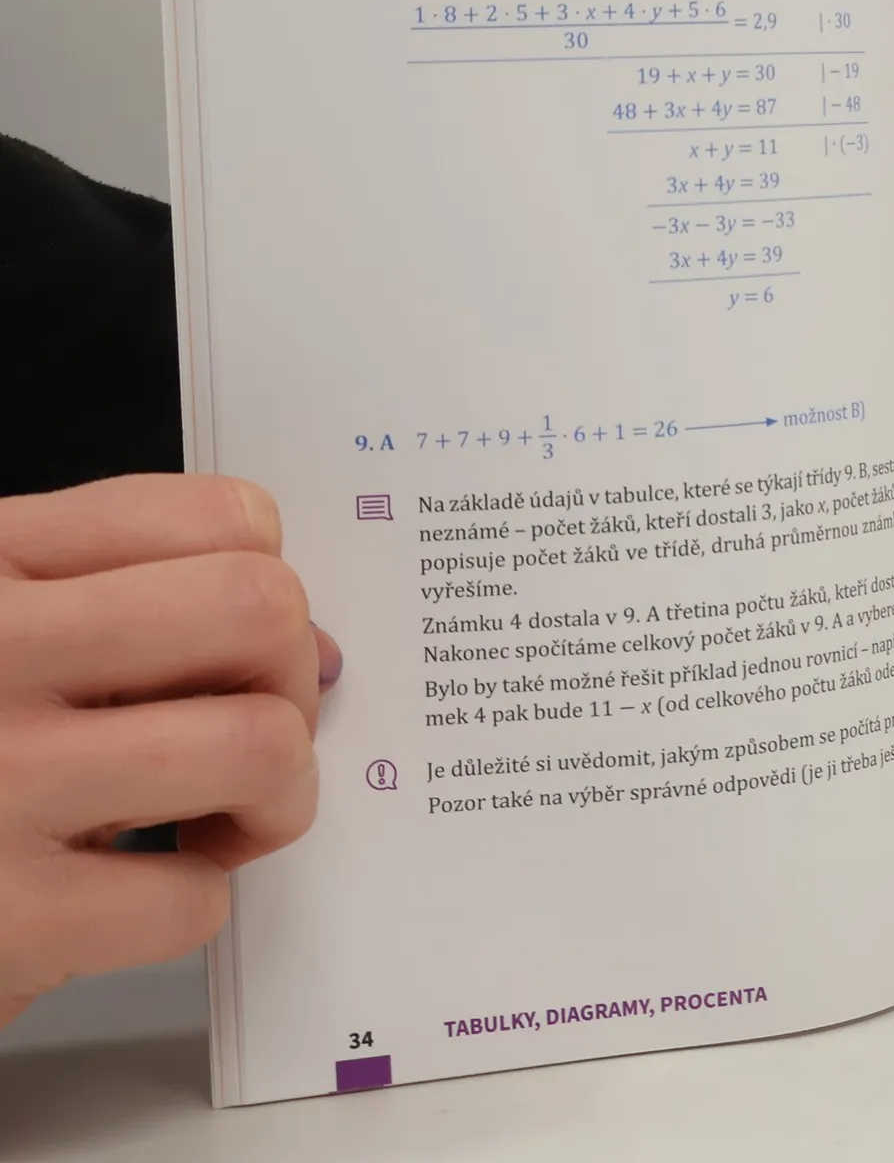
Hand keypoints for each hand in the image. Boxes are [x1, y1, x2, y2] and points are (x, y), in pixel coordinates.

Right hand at [0, 475, 339, 1025]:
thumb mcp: (3, 635)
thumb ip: (132, 611)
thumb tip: (319, 651)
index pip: (223, 517)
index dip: (270, 582)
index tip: (240, 643)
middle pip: (260, 611)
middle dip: (289, 680)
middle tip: (247, 728)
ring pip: (255, 744)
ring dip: (273, 797)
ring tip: (214, 819)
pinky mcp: (2, 918)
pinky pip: (188, 897)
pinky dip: (189, 903)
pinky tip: (127, 895)